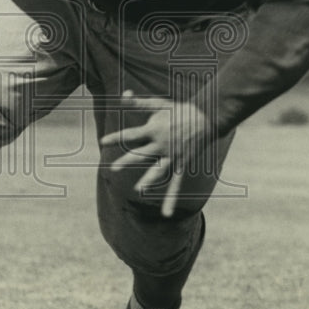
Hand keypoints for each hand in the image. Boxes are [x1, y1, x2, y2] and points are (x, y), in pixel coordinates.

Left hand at [99, 92, 211, 217]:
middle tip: (113, 168)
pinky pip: (176, 184)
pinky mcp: (181, 164)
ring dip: (149, 180)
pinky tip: (166, 214)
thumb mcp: (158, 103)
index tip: (103, 142)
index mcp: (154, 129)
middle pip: (141, 154)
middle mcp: (161, 144)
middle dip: (127, 161)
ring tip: (138, 190)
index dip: (116, 138)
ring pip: (158, 170)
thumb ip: (139, 102)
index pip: (130, 135)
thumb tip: (123, 94)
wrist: (206, 117)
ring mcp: (172, 156)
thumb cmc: (179, 110)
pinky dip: (171, 199)